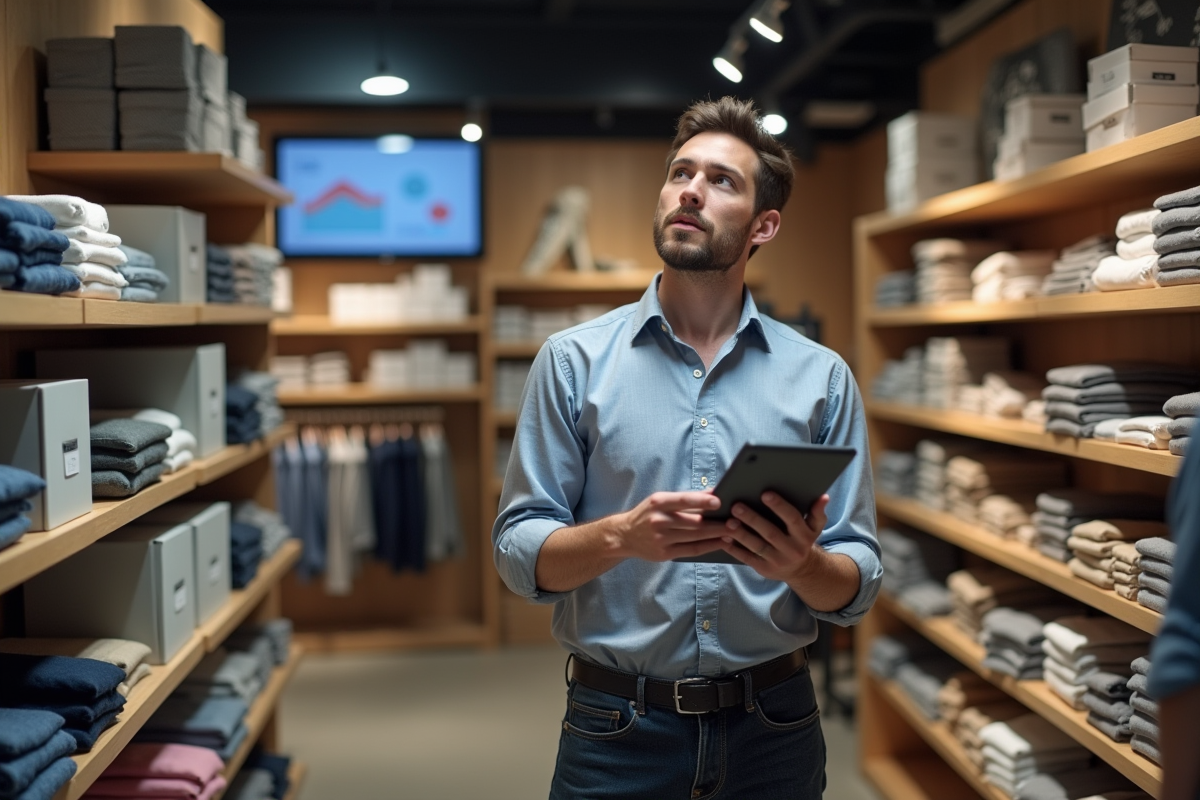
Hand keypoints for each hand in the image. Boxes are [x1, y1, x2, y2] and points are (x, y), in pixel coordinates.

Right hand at [613, 491, 729, 561]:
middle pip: (693, 522)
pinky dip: (709, 546)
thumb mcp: (661, 500)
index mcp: (658, 503)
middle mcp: (658, 521)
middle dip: (716, 522)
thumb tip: (713, 492)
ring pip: (695, 537)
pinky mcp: (664, 554)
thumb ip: (686, 498)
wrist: (623, 536)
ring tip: (733, 531)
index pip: (683, 500)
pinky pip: (692, 550)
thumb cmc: (647, 514)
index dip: (702, 501)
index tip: (719, 501)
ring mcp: (661, 539)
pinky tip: (721, 543)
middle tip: (736, 520)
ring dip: (716, 535)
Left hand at [718, 493, 829, 580]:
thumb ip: (817, 512)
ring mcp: (778, 561)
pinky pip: (748, 559)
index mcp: (804, 535)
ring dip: (741, 534)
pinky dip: (735, 549)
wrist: (803, 570)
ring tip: (728, 522)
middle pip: (770, 533)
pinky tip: (723, 539)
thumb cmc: (804, 540)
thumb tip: (823, 496)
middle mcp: (792, 549)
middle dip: (753, 519)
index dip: (779, 506)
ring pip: (757, 546)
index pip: (792, 519)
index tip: (765, 493)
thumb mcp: (814, 527)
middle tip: (737, 506)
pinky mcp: (764, 569)